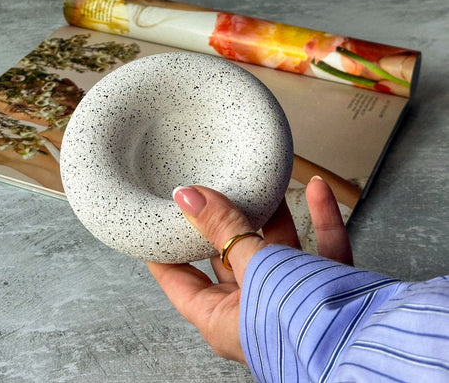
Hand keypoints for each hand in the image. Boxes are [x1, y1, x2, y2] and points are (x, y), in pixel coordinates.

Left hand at [147, 176, 352, 363]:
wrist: (368, 341)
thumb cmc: (300, 321)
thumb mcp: (253, 266)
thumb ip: (222, 228)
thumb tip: (187, 197)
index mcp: (222, 319)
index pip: (180, 282)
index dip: (165, 252)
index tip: (156, 222)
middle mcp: (255, 310)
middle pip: (230, 258)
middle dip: (226, 222)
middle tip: (214, 188)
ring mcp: (291, 299)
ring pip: (276, 249)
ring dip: (273, 214)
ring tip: (264, 182)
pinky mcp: (327, 288)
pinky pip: (319, 247)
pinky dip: (319, 217)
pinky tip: (317, 188)